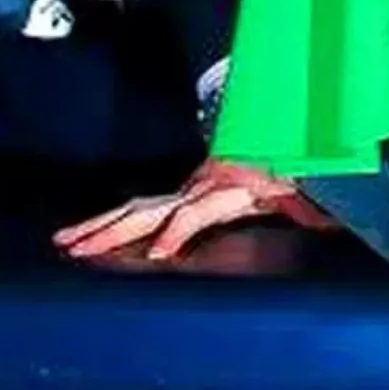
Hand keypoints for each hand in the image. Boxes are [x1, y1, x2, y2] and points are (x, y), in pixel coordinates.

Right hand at [56, 159, 334, 262]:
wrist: (295, 136)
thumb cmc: (303, 168)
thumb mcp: (311, 188)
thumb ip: (311, 205)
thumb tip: (322, 219)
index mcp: (232, 186)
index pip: (196, 212)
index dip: (178, 231)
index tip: (157, 253)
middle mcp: (204, 185)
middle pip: (150, 209)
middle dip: (113, 230)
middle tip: (76, 248)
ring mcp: (192, 186)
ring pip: (139, 207)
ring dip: (101, 225)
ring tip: (66, 242)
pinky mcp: (188, 191)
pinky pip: (147, 207)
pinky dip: (114, 221)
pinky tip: (90, 235)